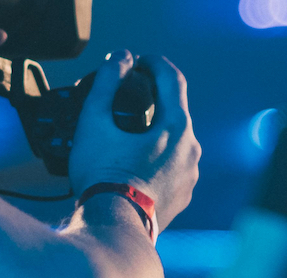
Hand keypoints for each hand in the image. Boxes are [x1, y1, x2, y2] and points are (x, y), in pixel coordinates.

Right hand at [68, 51, 200, 231]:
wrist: (113, 228)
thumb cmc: (103, 176)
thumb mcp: (95, 122)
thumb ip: (107, 83)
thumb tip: (120, 57)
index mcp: (177, 127)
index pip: (172, 79)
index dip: (153, 63)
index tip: (136, 61)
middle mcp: (191, 150)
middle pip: (174, 111)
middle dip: (152, 98)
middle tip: (126, 95)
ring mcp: (189, 176)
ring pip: (174, 141)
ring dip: (154, 130)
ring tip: (125, 134)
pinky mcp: (181, 196)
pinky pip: (171, 167)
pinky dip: (155, 157)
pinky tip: (132, 162)